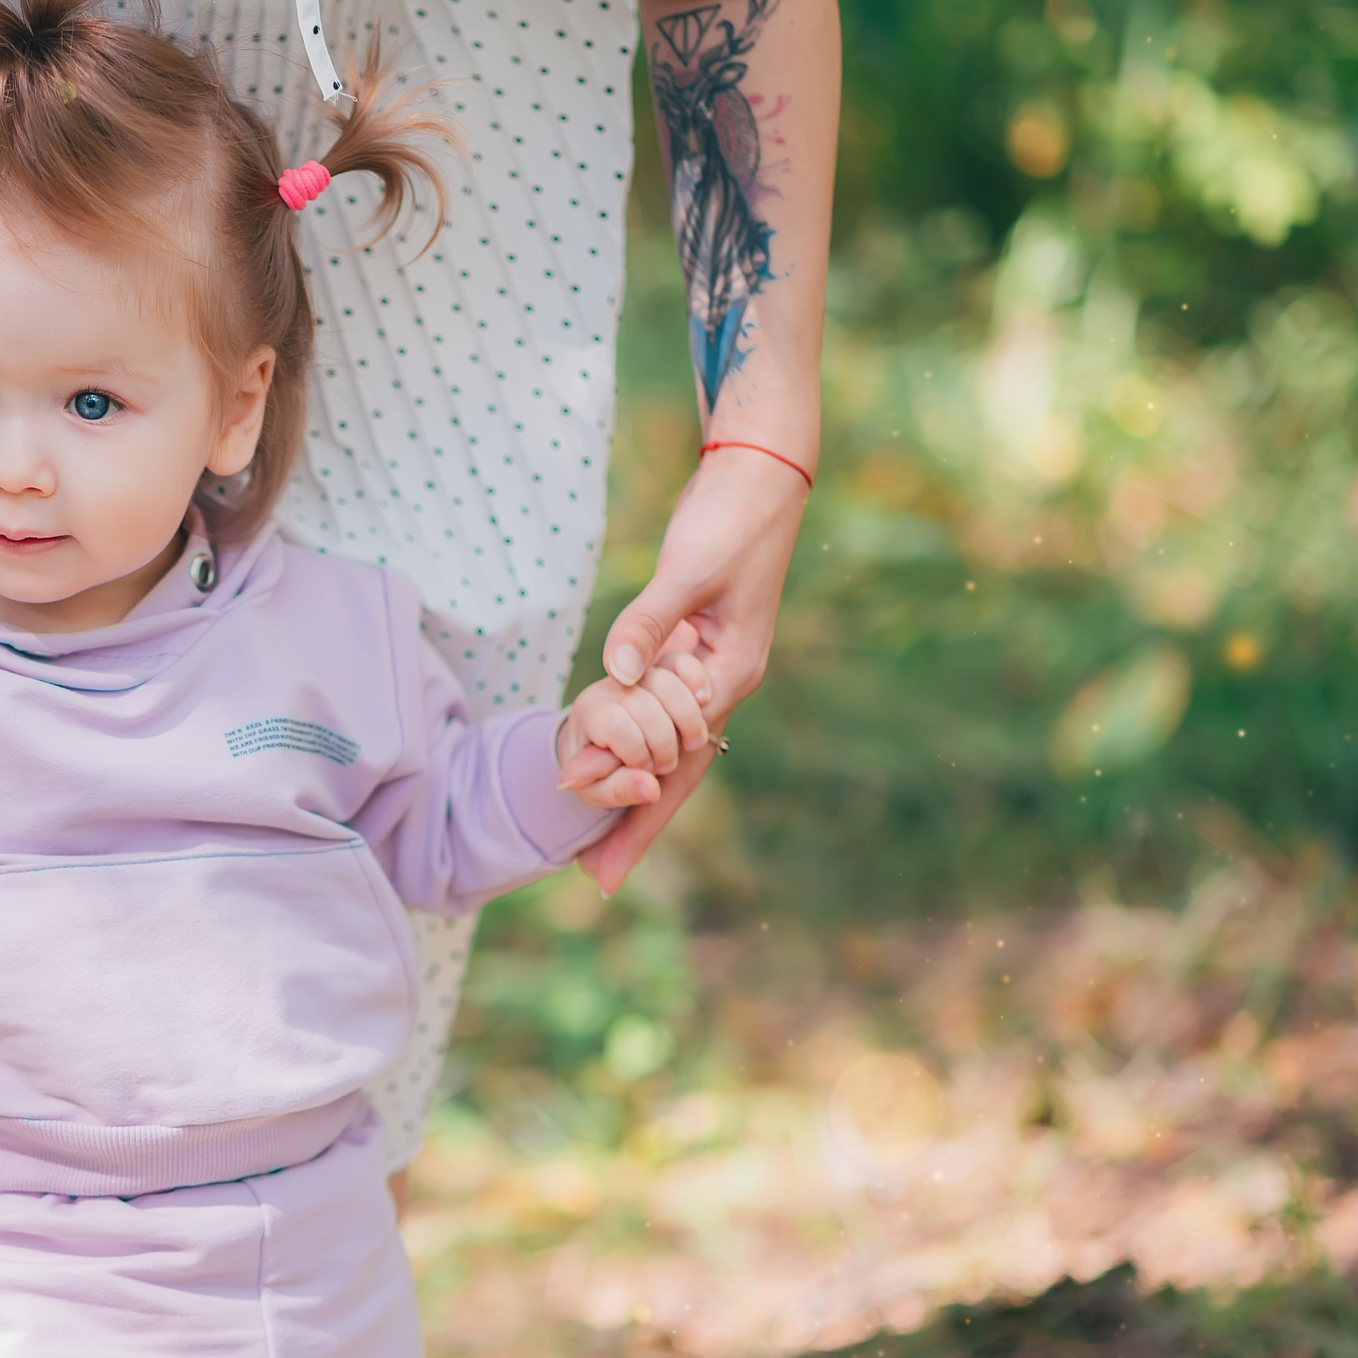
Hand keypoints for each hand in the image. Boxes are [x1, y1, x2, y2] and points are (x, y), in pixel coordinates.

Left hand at [576, 445, 806, 891]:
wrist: (761, 476)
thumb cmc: (731, 519)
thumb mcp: (687, 570)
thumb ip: (648, 623)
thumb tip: (615, 677)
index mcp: (728, 675)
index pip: (676, 765)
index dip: (635, 813)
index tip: (602, 861)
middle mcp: (722, 683)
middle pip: (676, 773)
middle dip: (636, 825)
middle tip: (596, 880)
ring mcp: (710, 668)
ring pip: (670, 748)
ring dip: (634, 791)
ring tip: (600, 841)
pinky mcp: (695, 648)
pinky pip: (661, 713)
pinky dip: (635, 741)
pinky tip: (614, 765)